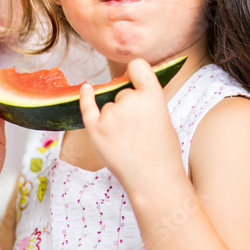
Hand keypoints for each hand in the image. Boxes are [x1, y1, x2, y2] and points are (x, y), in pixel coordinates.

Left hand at [79, 58, 184, 193]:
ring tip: (128, 141)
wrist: (154, 182)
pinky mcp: (95, 129)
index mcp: (152, 96)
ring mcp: (111, 116)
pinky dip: (86, 97)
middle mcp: (130, 101)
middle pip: (123, 93)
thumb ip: (147, 100)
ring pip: (109, 106)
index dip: (137, 72)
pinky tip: (85, 88)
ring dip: (115, 118)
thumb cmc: (163, 152)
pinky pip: (88, 107)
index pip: (138, 67)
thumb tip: (130, 89)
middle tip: (140, 130)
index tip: (135, 73)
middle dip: (129, 106)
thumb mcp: (164, 117)